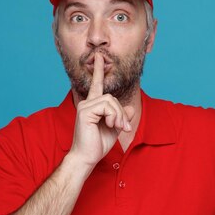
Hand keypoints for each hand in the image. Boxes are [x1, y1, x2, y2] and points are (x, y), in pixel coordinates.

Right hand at [69, 53, 134, 167]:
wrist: (87, 157)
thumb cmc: (98, 144)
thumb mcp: (115, 128)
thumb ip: (121, 117)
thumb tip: (130, 108)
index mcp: (93, 106)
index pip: (96, 85)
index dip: (99, 70)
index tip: (100, 57)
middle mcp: (87, 103)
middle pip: (112, 97)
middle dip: (121, 113)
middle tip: (124, 127)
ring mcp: (85, 106)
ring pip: (111, 101)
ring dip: (118, 115)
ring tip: (116, 127)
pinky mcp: (85, 111)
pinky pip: (106, 106)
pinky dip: (113, 116)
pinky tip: (110, 125)